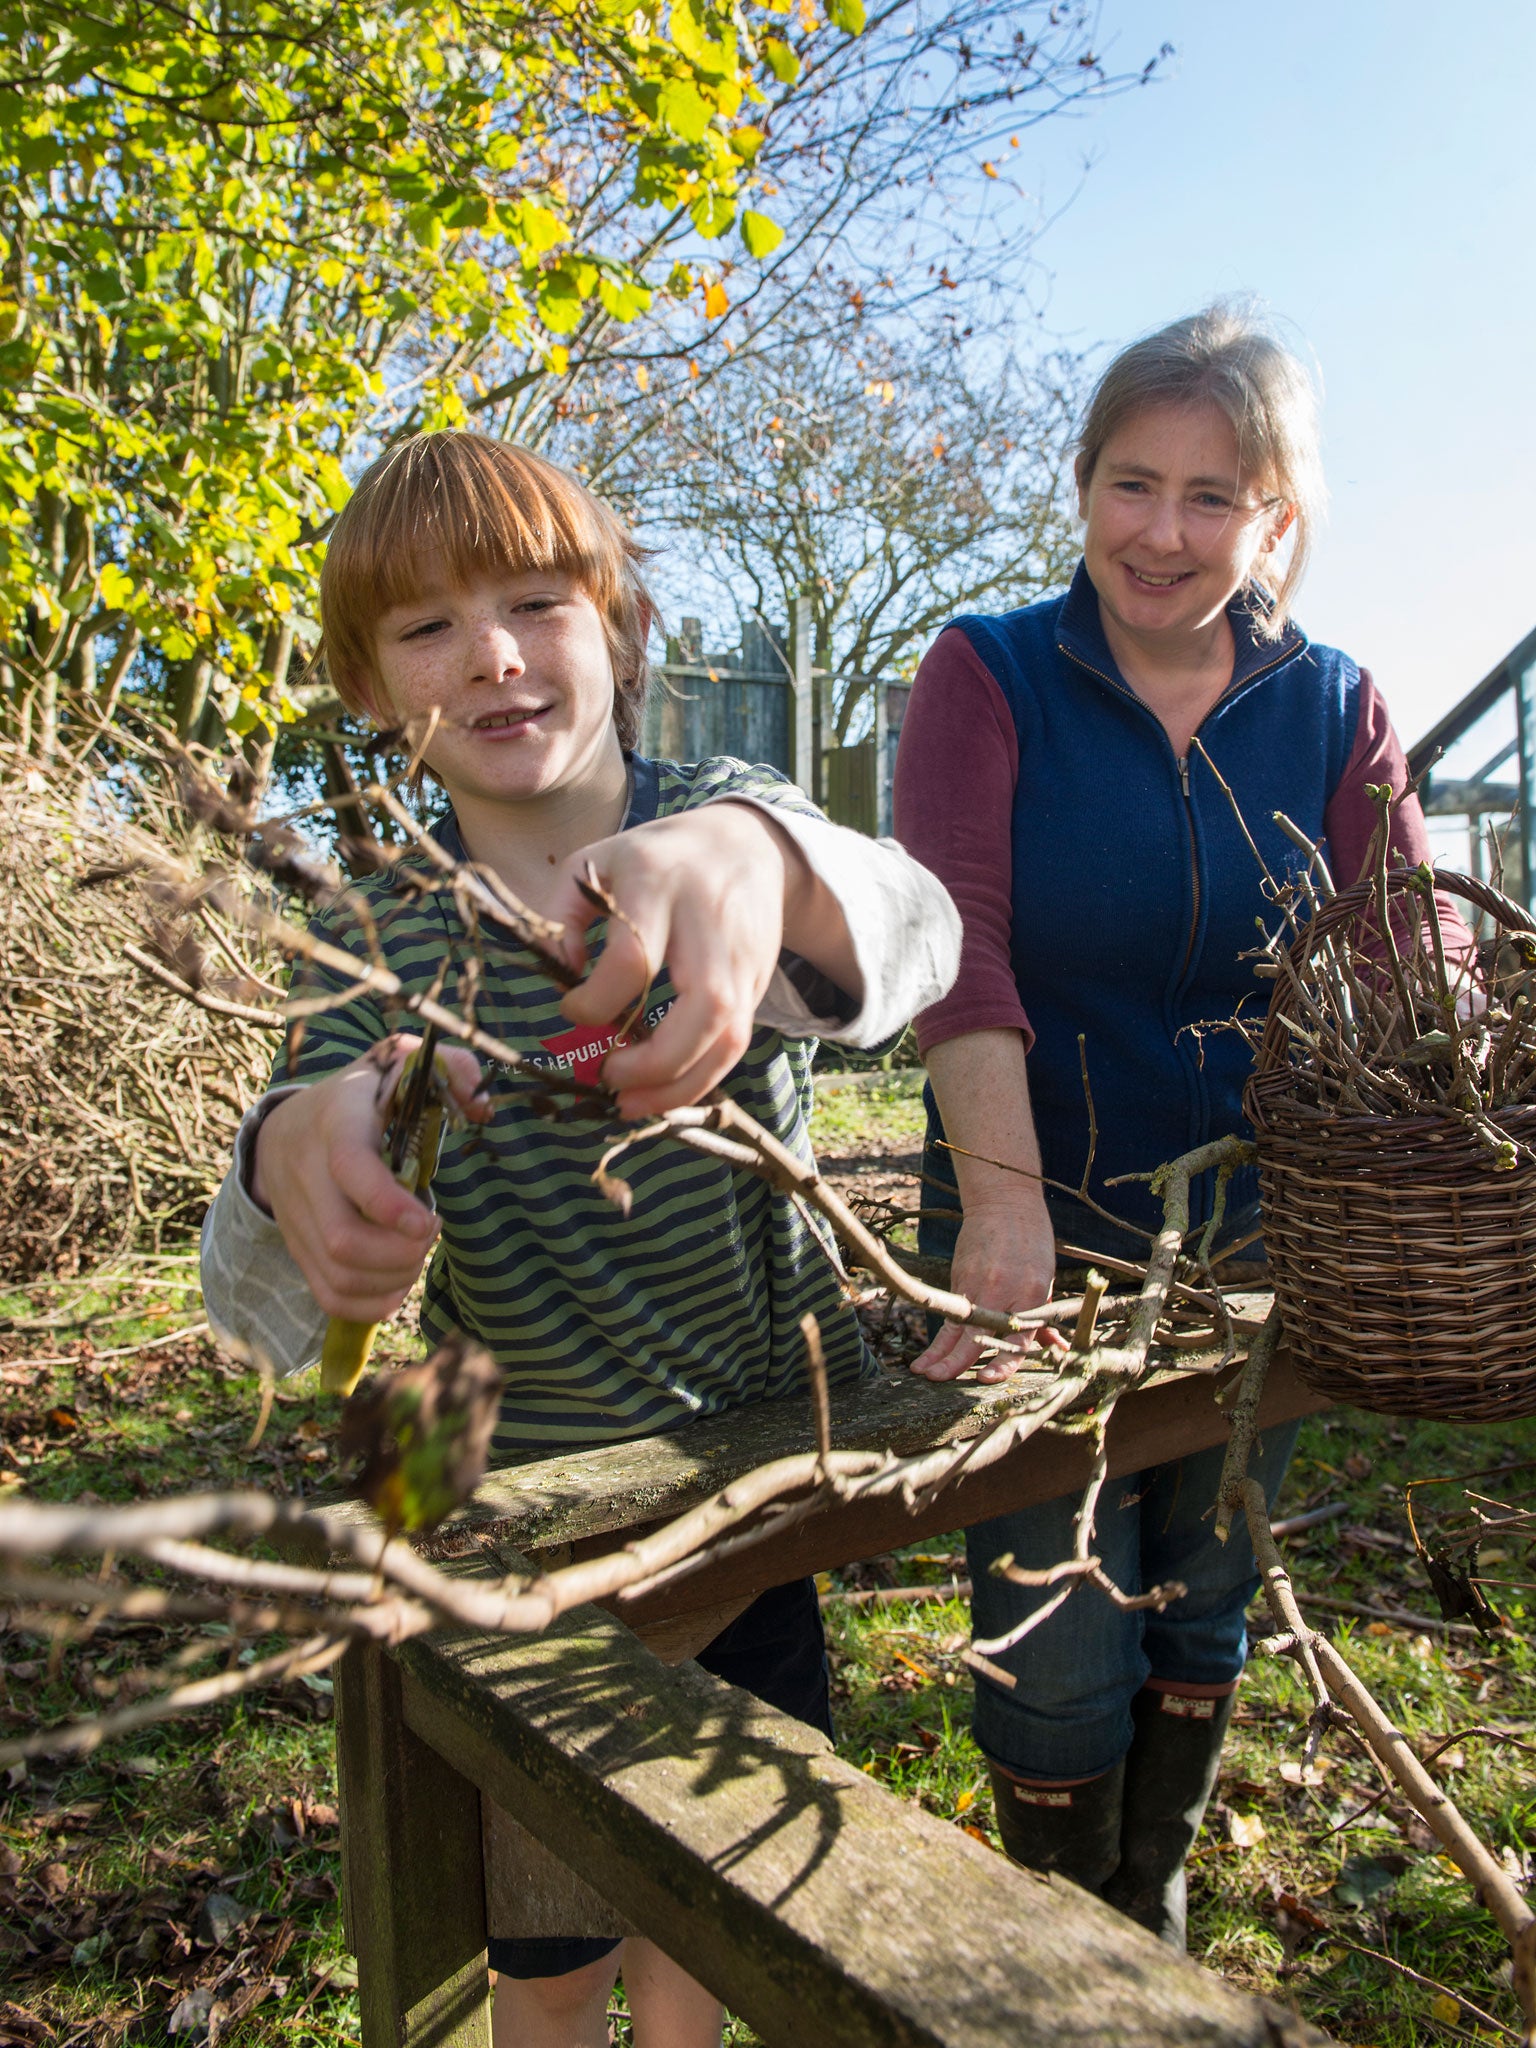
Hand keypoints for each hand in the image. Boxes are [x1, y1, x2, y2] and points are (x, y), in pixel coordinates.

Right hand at [251, 1036, 487, 1321]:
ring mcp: (296, 1217)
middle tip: (430, 1233)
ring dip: (391, 1280)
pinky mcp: (296, 1249)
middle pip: (343, 1239)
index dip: (388, 1203)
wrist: (284, 1127)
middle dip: (400, 1252)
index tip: (429, 1221)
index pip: (350, 1166)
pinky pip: (328, 1296)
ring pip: (338, 1275)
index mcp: (336, 1121)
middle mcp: (306, 1172)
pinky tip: (397, 1282)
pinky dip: (371, 1303)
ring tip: (416, 1256)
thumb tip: (482, 1104)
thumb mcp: (400, 1063)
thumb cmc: (361, 1097)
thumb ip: (451, 1067)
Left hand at [551, 804, 807, 1117]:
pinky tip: (662, 1093)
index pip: (634, 960)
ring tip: (631, 1105)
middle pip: (703, 1007)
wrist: (747, 846)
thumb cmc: (656, 858)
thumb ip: (561, 913)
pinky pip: (736, 1044)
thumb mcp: (595, 861)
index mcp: (658, 883)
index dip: (595, 1002)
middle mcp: (710, 923)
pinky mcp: (758, 984)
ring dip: (680, 1085)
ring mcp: (742, 958)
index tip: (570, 1010)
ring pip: (729, 1036)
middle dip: (653, 1062)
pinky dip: (700, 1079)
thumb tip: (559, 974)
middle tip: (607, 1077)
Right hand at [910, 1200, 1058, 1383]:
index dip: (1002, 1362)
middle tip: (940, 1382)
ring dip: (940, 1352)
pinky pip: (950, 1312)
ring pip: (956, 1326)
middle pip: (977, 1334)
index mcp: (1031, 1294)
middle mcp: (1002, 1290)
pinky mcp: (960, 1276)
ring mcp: (977, 1283)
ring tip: (924, 1373)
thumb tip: (1057, 1348)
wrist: (1005, 1203)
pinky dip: (939, 1335)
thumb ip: (1043, 1318)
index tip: (988, 1378)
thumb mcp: (1044, 1279)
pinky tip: (927, 1353)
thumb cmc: (1032, 1243)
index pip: (1016, 1338)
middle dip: (958, 1362)